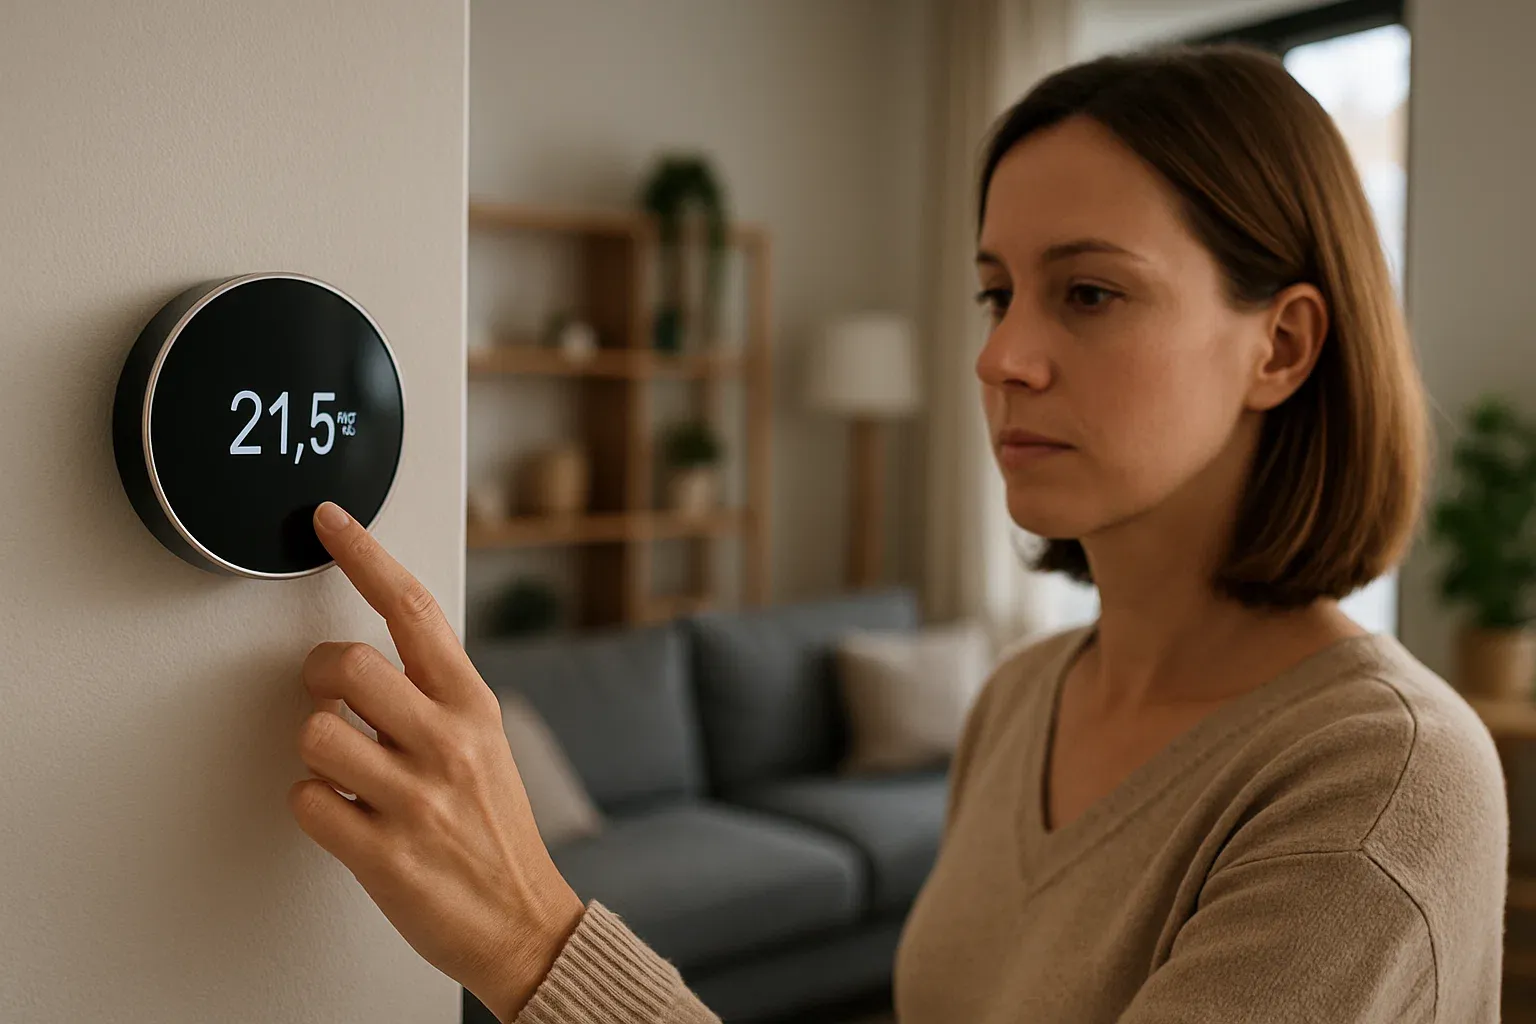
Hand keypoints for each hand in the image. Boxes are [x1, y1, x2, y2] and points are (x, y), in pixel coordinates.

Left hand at [288, 501, 584, 1022]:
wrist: (524, 921)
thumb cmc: (495, 828)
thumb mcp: (485, 742)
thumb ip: (435, 694)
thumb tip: (367, 653)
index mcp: (472, 704)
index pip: (412, 607)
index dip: (364, 554)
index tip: (330, 521)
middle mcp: (448, 742)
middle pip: (346, 664)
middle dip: (317, 676)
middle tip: (327, 697)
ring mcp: (416, 799)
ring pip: (315, 733)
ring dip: (314, 749)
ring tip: (344, 768)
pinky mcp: (383, 854)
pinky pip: (307, 801)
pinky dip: (312, 805)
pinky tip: (344, 814)